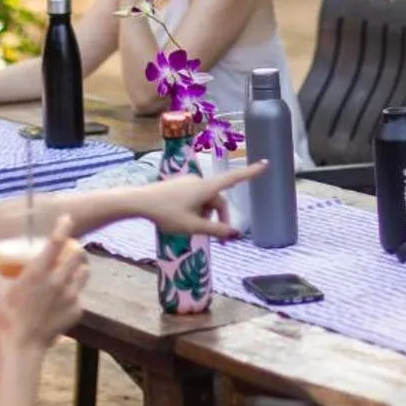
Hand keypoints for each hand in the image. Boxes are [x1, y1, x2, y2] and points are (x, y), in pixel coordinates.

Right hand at [0, 217, 86, 352]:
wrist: (21, 345)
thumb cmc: (5, 315)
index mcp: (39, 271)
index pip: (57, 241)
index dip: (64, 226)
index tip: (67, 218)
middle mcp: (59, 280)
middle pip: (78, 254)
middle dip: (75, 248)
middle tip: (70, 249)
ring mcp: (70, 296)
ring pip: (84, 273)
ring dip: (79, 269)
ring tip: (71, 271)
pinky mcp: (77, 311)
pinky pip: (79, 296)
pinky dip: (74, 294)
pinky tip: (64, 299)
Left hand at [138, 161, 265, 239]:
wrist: (140, 201)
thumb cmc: (167, 214)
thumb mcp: (192, 227)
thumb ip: (215, 231)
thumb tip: (235, 234)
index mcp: (206, 188)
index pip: (234, 178)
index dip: (251, 172)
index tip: (266, 163)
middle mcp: (200, 181)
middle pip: (218, 199)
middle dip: (219, 219)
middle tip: (218, 242)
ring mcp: (189, 182)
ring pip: (206, 200)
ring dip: (206, 215)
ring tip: (192, 230)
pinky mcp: (180, 185)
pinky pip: (196, 197)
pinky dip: (197, 209)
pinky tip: (183, 220)